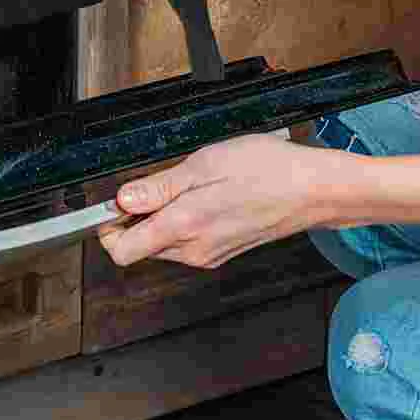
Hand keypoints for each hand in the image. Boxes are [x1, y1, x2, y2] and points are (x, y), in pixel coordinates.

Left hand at [96, 132, 332, 270]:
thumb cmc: (265, 171)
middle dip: (137, 217)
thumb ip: (159, 186)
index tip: (111, 203)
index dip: (108, 227)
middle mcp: (194, 250)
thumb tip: (122, 200)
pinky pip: (187, 242)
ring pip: (164, 244)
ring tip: (187, 184)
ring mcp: (210, 254)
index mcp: (184, 227)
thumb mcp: (205, 164)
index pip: (123, 251)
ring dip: (162, 218)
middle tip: (154, 182)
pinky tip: (205, 195)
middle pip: (142, 246)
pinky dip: (183, 221)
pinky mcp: (223, 252)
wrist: (311, 190)